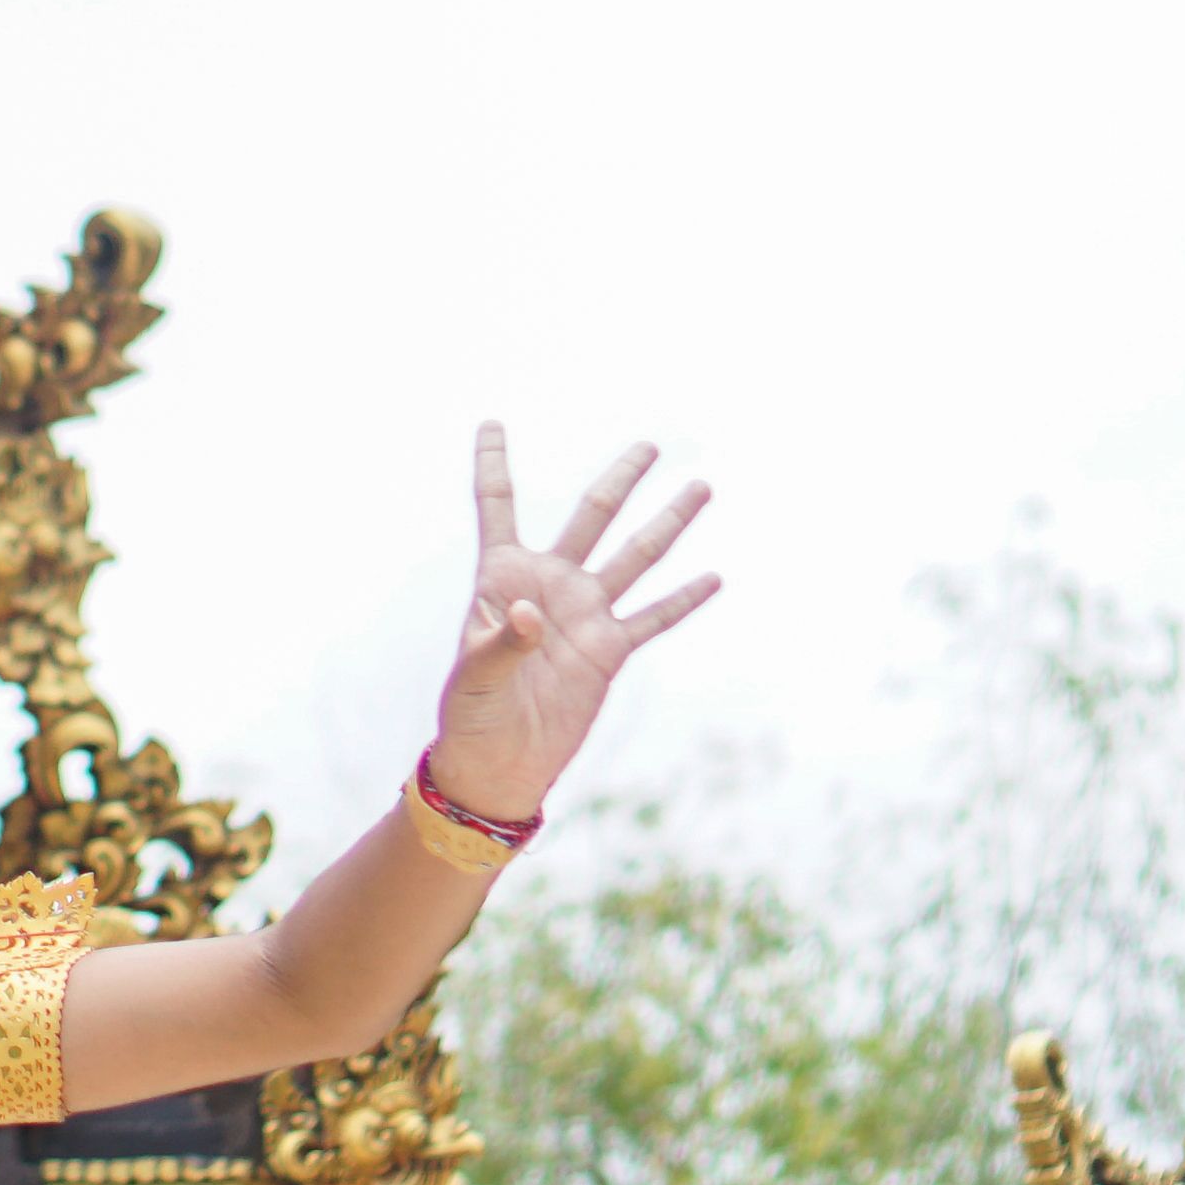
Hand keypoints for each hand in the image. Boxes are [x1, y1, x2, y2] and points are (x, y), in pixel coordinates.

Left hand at [431, 423, 717, 819]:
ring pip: (634, 558)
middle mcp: (549, 585)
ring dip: (668, 524)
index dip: (492, 464)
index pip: (498, 506)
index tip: (491, 421)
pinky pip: (653, 618)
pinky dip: (683, 599)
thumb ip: (500, 642)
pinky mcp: (609, 652)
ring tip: (700, 488)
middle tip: (649, 444)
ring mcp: (585, 615)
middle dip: (621, 479)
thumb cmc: (471, 714)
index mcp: (501, 577)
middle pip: (590, 517)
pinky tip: (713, 578)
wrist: (498, 763)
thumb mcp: (475, 676)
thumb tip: (529, 614)